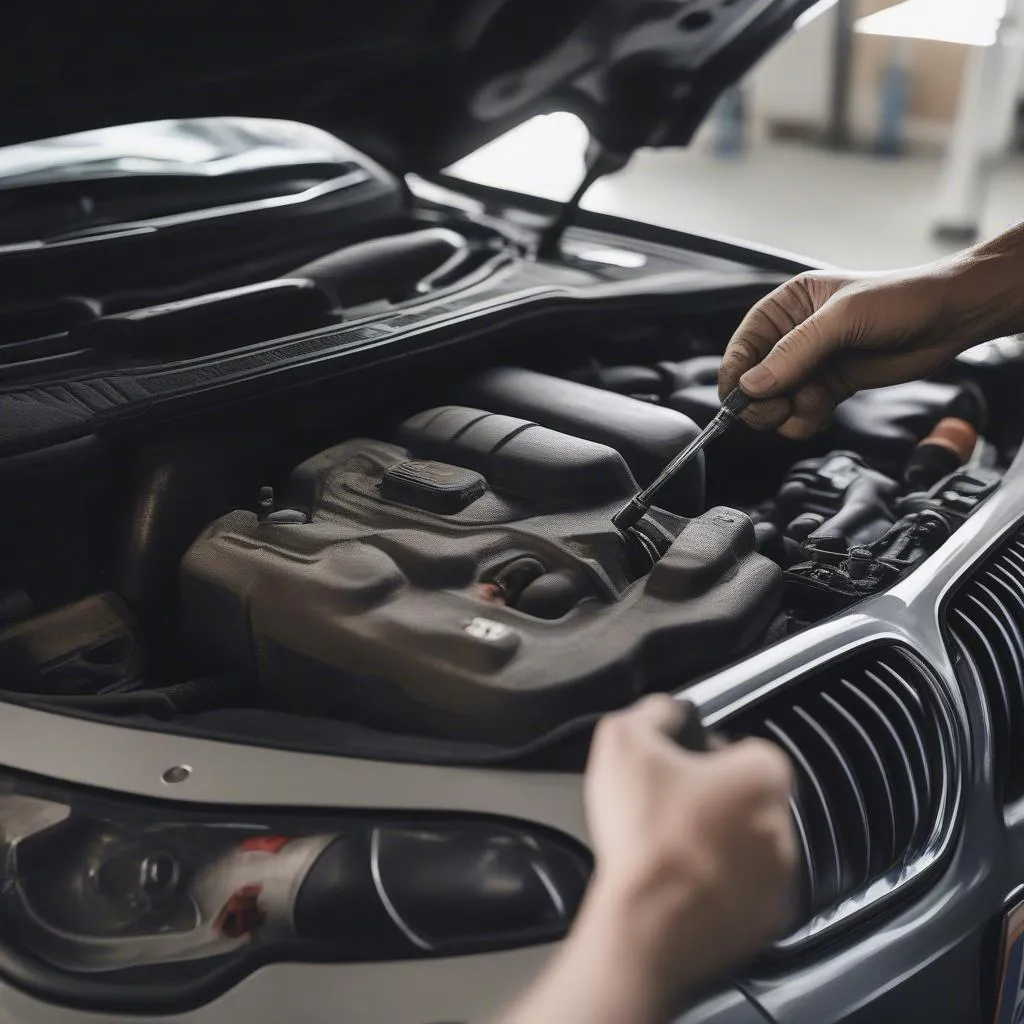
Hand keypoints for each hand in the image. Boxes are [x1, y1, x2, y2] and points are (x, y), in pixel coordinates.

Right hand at [582, 696, 796, 1013]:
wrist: (644, 925)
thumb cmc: (642, 832)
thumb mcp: (623, 739)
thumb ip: (653, 711)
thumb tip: (667, 711)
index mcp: (762, 774)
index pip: (745, 746)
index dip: (706, 752)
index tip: (675, 767)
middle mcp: (784, 823)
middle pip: (747, 796)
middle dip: (713, 798)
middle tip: (666, 807)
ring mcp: (780, 877)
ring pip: (747, 845)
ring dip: (717, 843)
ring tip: (669, 849)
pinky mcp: (768, 921)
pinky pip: (744, 892)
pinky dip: (719, 888)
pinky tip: (680, 884)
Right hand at [719, 267, 968, 437]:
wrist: (951, 317)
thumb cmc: (901, 300)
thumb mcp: (842, 319)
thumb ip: (795, 353)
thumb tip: (753, 385)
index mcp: (785, 307)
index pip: (741, 347)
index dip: (736, 376)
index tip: (742, 400)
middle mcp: (791, 337)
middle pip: (752, 383)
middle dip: (763, 403)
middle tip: (781, 410)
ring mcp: (809, 365)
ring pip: (774, 404)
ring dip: (789, 414)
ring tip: (816, 403)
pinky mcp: (827, 388)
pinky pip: (799, 414)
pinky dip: (805, 420)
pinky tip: (824, 409)